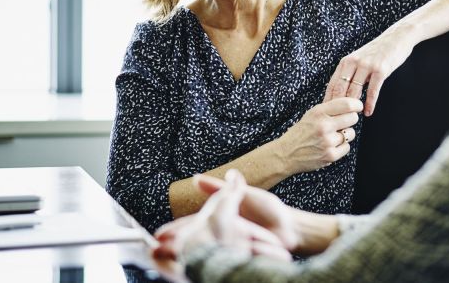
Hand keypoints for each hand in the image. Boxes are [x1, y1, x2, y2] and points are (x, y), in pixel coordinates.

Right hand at [152, 170, 291, 278]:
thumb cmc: (268, 211)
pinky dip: (209, 268)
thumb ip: (220, 189)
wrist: (291, 227)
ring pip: (205, 256)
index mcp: (220, 222)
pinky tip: (195, 270)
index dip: (177, 230)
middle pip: (195, 244)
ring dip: (187, 261)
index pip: (193, 226)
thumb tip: (196, 179)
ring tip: (171, 263)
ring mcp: (230, 250)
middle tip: (158, 252)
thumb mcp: (243, 195)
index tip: (160, 235)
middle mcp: (222, 238)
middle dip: (176, 248)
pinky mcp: (239, 261)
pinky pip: (223, 265)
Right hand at [275, 98, 361, 173]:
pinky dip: (341, 147)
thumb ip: (329, 109)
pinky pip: (347, 147)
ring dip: (345, 135)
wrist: (286, 153)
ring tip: (332, 137)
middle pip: (353, 118)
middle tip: (343, 123)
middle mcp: (323, 126)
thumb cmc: (301, 132)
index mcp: (318, 112)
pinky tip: (330, 146)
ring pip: (351, 134)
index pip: (346, 104)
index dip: (356, 105)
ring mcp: (327, 141)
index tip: (358, 107)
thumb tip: (351, 103)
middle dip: (350, 120)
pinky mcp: (330, 155)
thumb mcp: (311, 114)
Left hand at [324, 27, 414, 115]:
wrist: (396, 38)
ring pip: (355, 91)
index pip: (332, 85)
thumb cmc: (378, 51)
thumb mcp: (359, 59)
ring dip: (353, 108)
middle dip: (338, 107)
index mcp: (346, 62)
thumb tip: (341, 93)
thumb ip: (350, 73)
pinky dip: (369, 104)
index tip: (328, 115)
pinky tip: (368, 112)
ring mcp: (367, 66)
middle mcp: (354, 63)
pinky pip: (372, 91)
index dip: (329, 101)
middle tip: (338, 121)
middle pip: (341, 90)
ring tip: (352, 119)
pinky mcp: (380, 70)